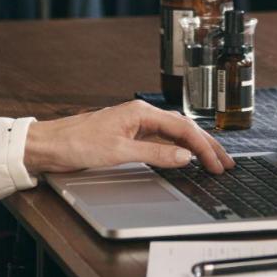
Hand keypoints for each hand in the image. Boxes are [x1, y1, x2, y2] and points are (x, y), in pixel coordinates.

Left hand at [22, 100, 234, 174]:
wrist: (50, 145)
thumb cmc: (78, 143)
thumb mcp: (119, 152)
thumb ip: (154, 153)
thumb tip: (184, 156)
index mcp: (141, 112)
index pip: (183, 129)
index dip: (203, 147)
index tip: (217, 164)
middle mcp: (140, 115)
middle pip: (182, 128)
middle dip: (206, 145)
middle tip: (225, 163)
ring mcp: (134, 125)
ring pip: (173, 134)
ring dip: (193, 147)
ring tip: (212, 160)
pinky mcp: (127, 136)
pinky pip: (160, 140)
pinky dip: (176, 149)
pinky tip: (183, 157)